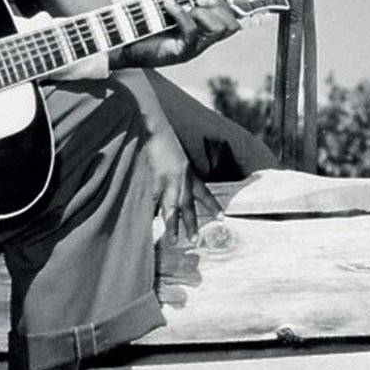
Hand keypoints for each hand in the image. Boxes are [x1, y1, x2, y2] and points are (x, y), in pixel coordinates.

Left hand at [116, 0, 239, 67]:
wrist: (124, 35)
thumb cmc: (145, 16)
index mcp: (204, 23)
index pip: (232, 16)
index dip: (224, 2)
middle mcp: (204, 36)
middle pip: (232, 25)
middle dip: (218, 6)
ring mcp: (195, 46)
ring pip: (220, 30)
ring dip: (204, 12)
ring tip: (187, 6)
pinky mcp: (182, 51)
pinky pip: (193, 32)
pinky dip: (183, 14)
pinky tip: (169, 6)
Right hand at [146, 125, 219, 239]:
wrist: (154, 128)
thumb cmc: (164, 139)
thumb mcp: (177, 156)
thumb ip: (178, 170)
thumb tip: (173, 181)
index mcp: (188, 171)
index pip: (203, 192)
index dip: (212, 205)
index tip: (221, 217)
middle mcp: (180, 179)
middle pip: (188, 206)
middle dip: (191, 224)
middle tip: (194, 240)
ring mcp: (165, 182)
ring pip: (170, 209)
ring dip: (172, 226)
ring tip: (173, 241)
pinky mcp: (151, 182)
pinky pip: (151, 202)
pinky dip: (149, 213)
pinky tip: (147, 225)